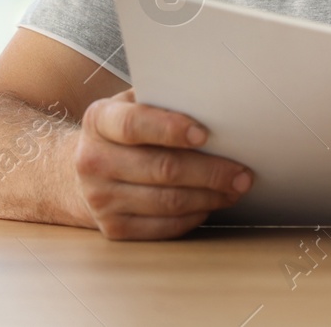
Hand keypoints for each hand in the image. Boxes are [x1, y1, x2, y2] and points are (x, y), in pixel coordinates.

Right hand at [73, 88, 253, 239]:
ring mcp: (100, 199)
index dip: (171, 129)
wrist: (88, 169)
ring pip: (168, 202)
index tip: (204, 134)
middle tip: (242, 172)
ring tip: (235, 188)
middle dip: (210, 172)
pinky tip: (210, 204)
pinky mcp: (114, 228)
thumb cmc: (126, 130)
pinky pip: (164, 226)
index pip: (134, 125)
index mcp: (99, 120)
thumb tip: (214, 104)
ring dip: (209, 197)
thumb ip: (163, 101)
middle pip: (162, 168)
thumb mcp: (134, 104)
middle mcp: (93, 160)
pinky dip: (194, 216)